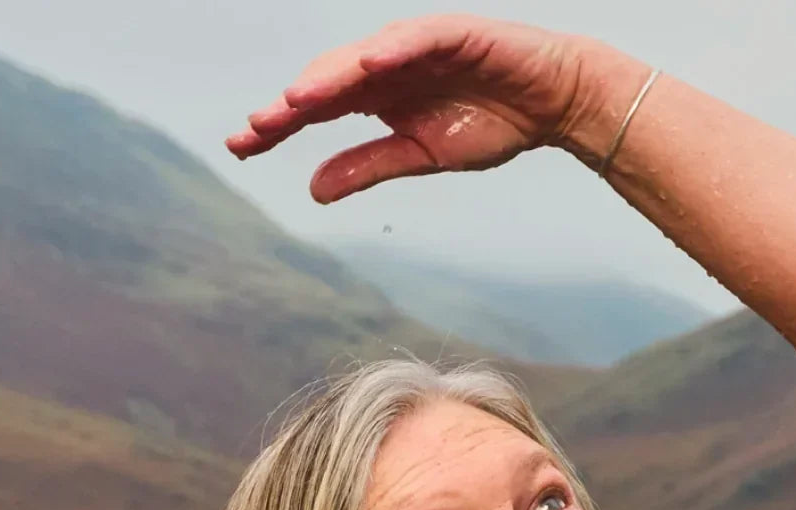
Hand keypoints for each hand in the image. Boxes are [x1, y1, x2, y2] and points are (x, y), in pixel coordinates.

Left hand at [226, 14, 589, 202]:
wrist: (553, 103)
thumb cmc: (492, 122)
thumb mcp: (420, 156)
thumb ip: (368, 166)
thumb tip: (314, 188)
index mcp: (376, 94)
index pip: (316, 109)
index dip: (279, 125)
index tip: (242, 147)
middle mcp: (386, 66)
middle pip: (327, 81)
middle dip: (290, 105)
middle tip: (256, 128)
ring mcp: (415, 47)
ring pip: (361, 58)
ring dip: (328, 77)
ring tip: (296, 101)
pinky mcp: (452, 34)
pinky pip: (416, 39)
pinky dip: (391, 50)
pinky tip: (365, 66)